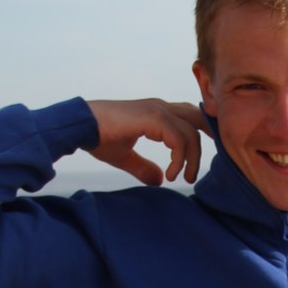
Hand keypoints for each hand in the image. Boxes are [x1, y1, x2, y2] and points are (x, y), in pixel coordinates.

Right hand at [86, 99, 204, 186]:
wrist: (81, 126)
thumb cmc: (98, 137)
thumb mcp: (125, 157)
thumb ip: (143, 167)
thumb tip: (159, 180)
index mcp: (157, 112)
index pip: (190, 117)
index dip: (201, 134)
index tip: (200, 159)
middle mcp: (161, 107)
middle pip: (198, 120)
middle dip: (207, 143)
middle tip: (199, 169)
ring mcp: (158, 110)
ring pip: (192, 133)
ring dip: (192, 159)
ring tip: (183, 178)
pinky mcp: (153, 118)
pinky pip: (179, 139)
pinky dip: (179, 159)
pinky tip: (171, 173)